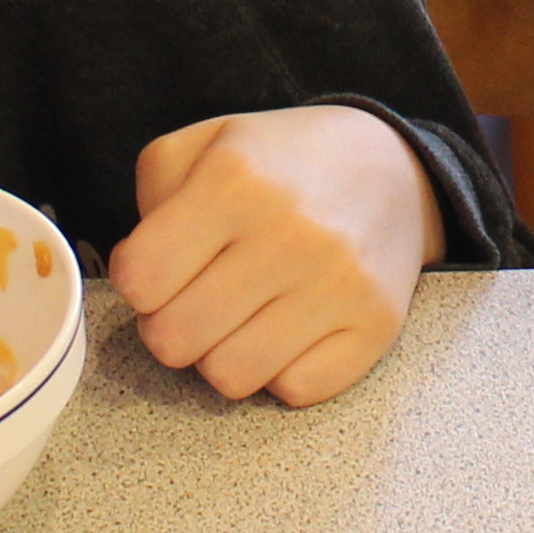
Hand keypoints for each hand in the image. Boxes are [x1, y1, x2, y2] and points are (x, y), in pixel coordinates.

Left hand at [109, 105, 445, 405]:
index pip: (138, 280)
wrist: (394, 169)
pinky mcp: (376, 327)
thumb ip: (153, 190)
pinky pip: (293, 391)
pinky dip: (283, 369)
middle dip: (173, 324)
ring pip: (229, 377)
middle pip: (174, 340)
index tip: (163, 266)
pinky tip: (293, 328)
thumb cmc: (282, 164)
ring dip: (224, 353)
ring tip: (245, 314)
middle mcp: (291, 233)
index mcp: (236, 179)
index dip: (138, 280)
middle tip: (200, 296)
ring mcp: (340, 284)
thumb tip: (140, 271)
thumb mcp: (207, 141)